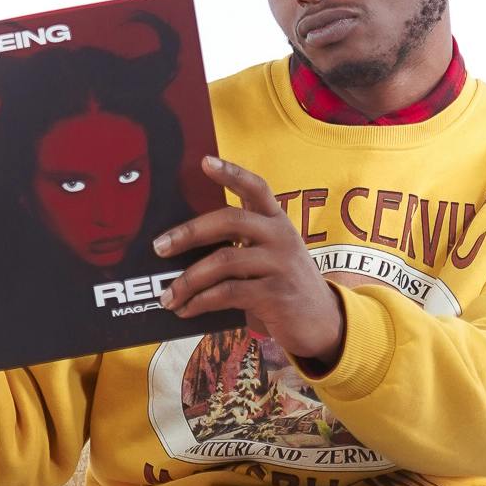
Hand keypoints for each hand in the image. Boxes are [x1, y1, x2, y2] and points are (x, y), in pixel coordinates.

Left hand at [153, 155, 345, 366]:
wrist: (325, 323)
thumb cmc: (286, 287)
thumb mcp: (273, 257)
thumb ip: (244, 246)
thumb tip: (186, 250)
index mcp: (278, 222)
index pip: (256, 188)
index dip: (231, 173)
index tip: (205, 161)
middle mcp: (281, 237)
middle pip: (229, 221)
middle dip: (188, 233)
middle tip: (159, 247)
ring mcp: (281, 264)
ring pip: (223, 261)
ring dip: (188, 280)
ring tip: (168, 296)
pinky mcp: (277, 294)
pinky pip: (228, 292)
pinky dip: (201, 301)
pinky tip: (187, 309)